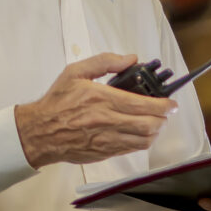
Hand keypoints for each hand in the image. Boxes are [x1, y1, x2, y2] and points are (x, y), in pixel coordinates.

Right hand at [14, 53, 173, 165]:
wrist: (39, 131)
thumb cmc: (57, 102)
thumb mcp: (76, 72)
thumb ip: (105, 61)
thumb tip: (130, 58)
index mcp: (101, 99)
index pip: (143, 105)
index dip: (164, 105)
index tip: (171, 102)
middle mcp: (107, 121)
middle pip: (149, 125)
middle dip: (164, 118)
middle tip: (166, 112)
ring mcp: (106, 139)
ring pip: (144, 140)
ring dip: (156, 131)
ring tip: (156, 122)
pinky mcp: (104, 152)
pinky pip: (132, 149)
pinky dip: (143, 141)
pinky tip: (141, 132)